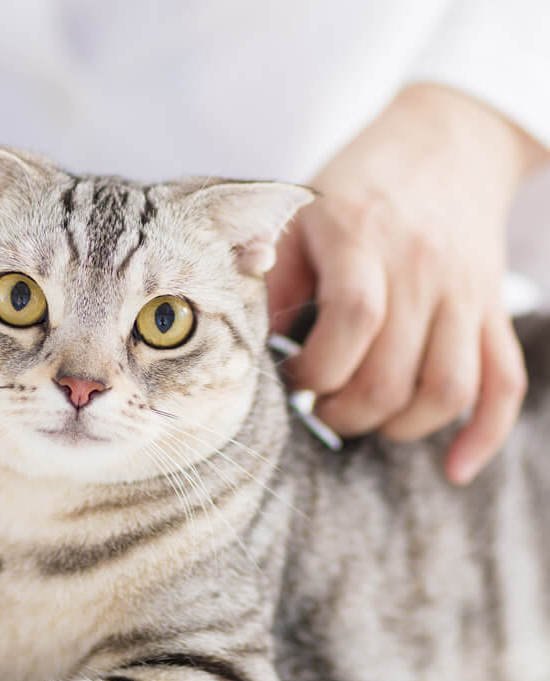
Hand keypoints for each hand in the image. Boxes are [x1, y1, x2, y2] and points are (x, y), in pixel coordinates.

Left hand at [268, 84, 546, 483]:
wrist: (444, 141)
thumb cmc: (356, 184)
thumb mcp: (300, 213)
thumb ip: (271, 275)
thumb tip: (246, 344)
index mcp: (363, 237)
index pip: (351, 324)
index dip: (314, 370)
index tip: (289, 379)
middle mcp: (423, 267)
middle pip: (392, 374)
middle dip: (343, 413)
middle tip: (318, 410)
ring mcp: (465, 292)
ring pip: (447, 390)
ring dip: (398, 427)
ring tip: (363, 421)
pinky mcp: (491, 310)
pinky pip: (505, 381)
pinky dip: (484, 433)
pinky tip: (456, 469)